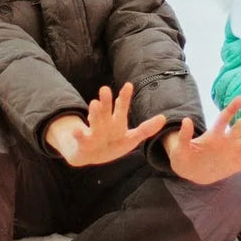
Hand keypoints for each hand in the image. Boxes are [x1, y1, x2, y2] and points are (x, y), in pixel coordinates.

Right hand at [44, 82, 165, 166]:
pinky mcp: (83, 143)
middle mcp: (104, 123)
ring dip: (95, 113)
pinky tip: (77, 130)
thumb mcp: (131, 138)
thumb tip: (164, 118)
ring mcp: (93, 132)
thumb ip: (146, 129)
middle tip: (105, 89)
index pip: (121, 107)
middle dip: (107, 102)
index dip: (125, 97)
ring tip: (94, 103)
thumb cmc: (113, 144)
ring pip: (94, 121)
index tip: (129, 85)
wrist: (89, 155)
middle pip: (107, 111)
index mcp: (116, 121)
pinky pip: (81, 138)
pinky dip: (79, 134)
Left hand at [163, 96, 240, 184]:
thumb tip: (186, 120)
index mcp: (214, 134)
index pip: (224, 119)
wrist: (191, 171)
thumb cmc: (184, 157)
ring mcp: (234, 150)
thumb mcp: (181, 148)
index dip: (232, 109)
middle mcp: (227, 139)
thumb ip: (185, 135)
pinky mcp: (238, 163)